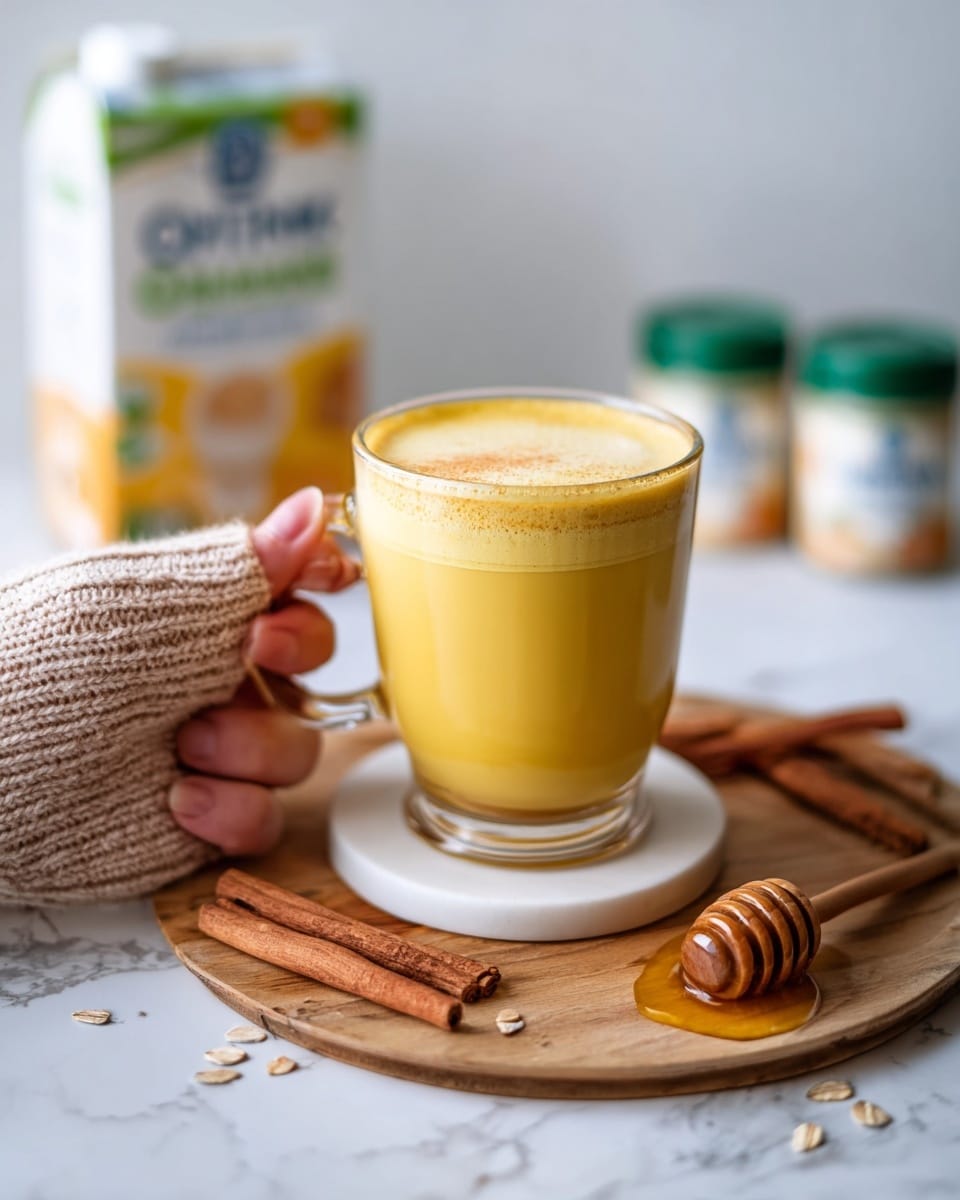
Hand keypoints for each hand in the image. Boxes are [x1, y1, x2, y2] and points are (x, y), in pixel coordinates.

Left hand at [168, 489, 359, 854]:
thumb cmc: (46, 666)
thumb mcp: (145, 600)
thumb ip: (244, 563)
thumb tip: (314, 504)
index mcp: (204, 615)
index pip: (297, 593)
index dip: (317, 587)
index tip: (311, 583)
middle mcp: (219, 681)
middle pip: (316, 671)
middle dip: (296, 657)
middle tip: (250, 653)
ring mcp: (218, 753)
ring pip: (299, 751)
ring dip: (253, 745)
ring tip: (184, 745)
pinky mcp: (208, 819)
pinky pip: (266, 820)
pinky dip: (233, 812)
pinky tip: (179, 800)